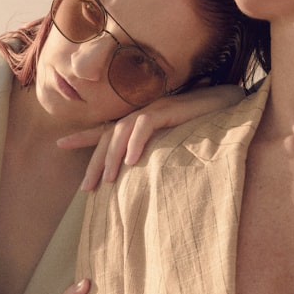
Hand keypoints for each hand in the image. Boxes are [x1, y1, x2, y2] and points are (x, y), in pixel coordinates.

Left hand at [57, 84, 245, 190]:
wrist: (233, 105)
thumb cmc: (207, 126)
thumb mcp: (177, 145)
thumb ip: (158, 156)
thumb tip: (142, 180)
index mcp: (142, 122)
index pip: (107, 130)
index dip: (84, 136)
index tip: (60, 144)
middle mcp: (144, 114)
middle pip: (108, 136)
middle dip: (93, 161)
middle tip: (84, 189)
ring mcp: (156, 109)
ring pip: (122, 131)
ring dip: (112, 157)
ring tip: (106, 182)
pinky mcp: (170, 109)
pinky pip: (145, 125)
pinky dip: (136, 142)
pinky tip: (132, 162)